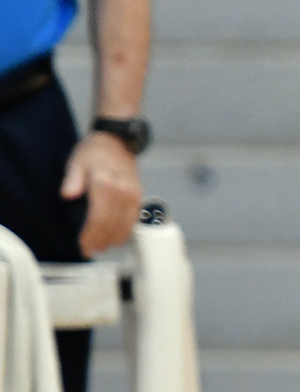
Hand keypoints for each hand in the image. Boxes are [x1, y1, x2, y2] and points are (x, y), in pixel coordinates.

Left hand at [61, 132, 141, 256]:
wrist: (117, 141)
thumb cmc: (95, 152)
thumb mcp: (77, 162)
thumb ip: (72, 179)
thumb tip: (68, 194)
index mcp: (105, 184)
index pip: (98, 218)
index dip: (91, 235)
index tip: (83, 245)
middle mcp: (122, 191)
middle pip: (112, 225)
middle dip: (102, 241)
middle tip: (91, 250)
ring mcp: (133, 194)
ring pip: (126, 224)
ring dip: (115, 239)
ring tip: (104, 247)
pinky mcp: (139, 196)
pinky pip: (134, 218)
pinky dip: (127, 230)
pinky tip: (119, 237)